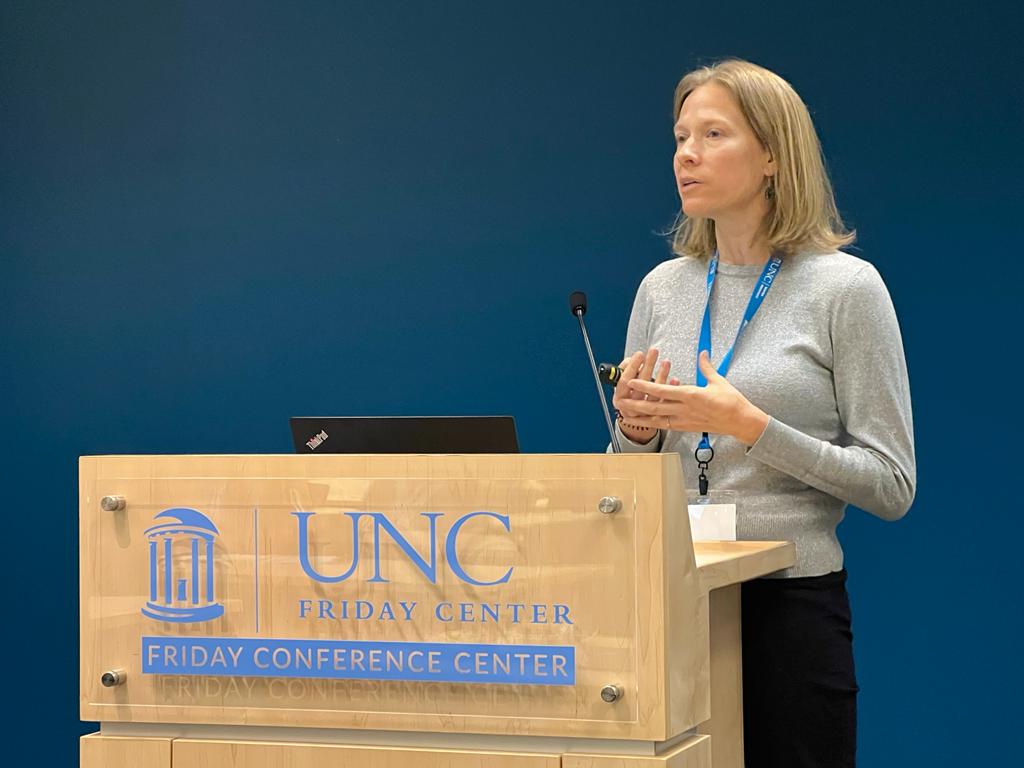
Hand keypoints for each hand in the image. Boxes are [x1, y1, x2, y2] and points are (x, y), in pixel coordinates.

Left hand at [620, 350, 769, 445]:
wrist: (740, 421)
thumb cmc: (731, 401)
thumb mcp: (718, 381)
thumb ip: (706, 367)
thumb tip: (702, 353)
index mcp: (691, 395)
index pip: (664, 390)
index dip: (646, 386)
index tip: (632, 382)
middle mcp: (685, 409)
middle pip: (655, 407)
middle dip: (635, 404)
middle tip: (619, 401)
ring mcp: (684, 420)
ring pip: (657, 419)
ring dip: (639, 417)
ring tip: (623, 414)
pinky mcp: (686, 427)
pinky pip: (665, 425)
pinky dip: (651, 423)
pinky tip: (642, 422)